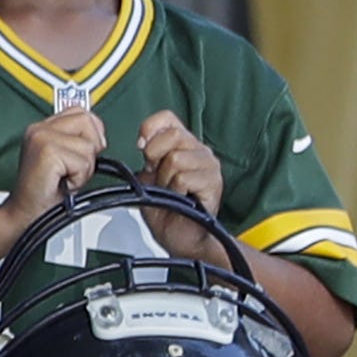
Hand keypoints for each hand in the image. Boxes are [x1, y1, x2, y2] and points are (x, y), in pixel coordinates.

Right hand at [4, 106, 104, 227]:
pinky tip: (62, 182)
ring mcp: (41, 138)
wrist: (26, 214)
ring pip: (88, 145)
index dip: (91, 132)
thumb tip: (98, 135)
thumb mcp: (64, 158)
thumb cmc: (45, 192)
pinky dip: (79, 178)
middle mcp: (39, 129)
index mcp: (42, 127)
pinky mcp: (47, 152)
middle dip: (89, 148)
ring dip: (84, 168)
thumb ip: (77, 140)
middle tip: (72, 167)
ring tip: (65, 176)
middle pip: (88, 121)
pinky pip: (83, 162)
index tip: (82, 153)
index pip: (81, 112)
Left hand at [137, 110, 226, 255]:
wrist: (180, 239)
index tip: (142, 148)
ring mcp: (209, 166)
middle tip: (158, 177)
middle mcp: (199, 151)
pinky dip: (175, 191)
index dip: (149, 129)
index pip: (166, 118)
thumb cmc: (166, 211)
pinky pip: (184, 178)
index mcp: (183, 145)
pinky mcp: (214, 183)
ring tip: (171, 192)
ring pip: (176, 159)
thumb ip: (147, 158)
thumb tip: (143, 143)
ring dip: (166, 180)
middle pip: (172, 135)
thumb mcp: (147, 179)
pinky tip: (181, 199)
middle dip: (156, 158)